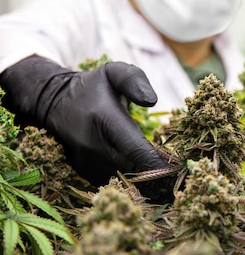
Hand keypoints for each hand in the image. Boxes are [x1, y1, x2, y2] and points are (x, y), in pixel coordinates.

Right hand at [0, 55, 173, 201]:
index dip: (159, 163)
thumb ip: (134, 80)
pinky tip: (147, 177)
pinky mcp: (84, 172)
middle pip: (133, 169)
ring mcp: (86, 162)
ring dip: (146, 181)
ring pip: (124, 180)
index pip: (136, 149)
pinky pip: (113, 183)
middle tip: (181, 177)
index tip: (179, 169)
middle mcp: (93, 145)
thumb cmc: (93, 87)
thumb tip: (152, 101)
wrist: (53, 103)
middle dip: (158, 175)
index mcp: (104, 119)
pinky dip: (131, 182)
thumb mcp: (112, 72)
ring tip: (167, 180)